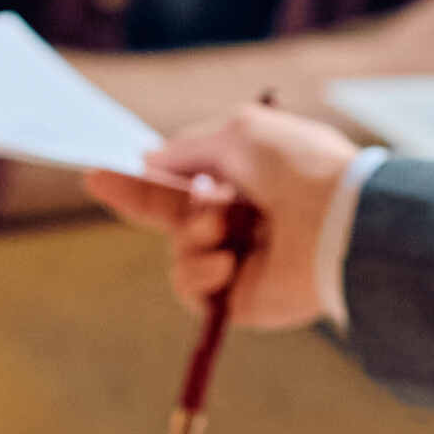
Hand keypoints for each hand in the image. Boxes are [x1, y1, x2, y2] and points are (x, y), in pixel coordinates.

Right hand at [93, 102, 368, 334]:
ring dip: (191, 236)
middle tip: (100, 181)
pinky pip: (190, 288)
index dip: (141, 180)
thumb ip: (187, 147)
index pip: (182, 181)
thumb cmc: (296, 166)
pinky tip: (225, 264)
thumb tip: (148, 161)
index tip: (96, 174)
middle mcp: (241, 220)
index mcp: (244, 180)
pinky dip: (199, 273)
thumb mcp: (238, 132)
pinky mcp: (239, 301)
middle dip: (135, 198)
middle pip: (170, 216)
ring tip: (224, 228)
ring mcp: (240, 261)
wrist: (338, 220)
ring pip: (178, 252)